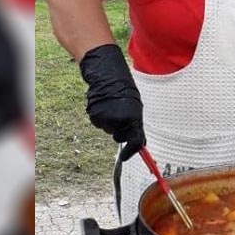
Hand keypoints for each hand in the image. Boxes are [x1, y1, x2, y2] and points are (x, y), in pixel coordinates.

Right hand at [79, 44, 144, 159]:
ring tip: (113, 106)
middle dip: (120, 131)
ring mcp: (106, 119)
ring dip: (111, 121)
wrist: (108, 77)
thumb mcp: (135, 108)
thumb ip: (136, 126)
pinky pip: (99, 123)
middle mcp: (120, 120)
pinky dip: (102, 117)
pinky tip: (104, 105)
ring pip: (108, 129)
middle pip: (119, 137)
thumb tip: (140, 144)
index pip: (134, 141)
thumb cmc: (125, 93)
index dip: (131, 152)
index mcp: (133, 118)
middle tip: (121, 115)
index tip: (126, 157)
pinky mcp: (94, 116)